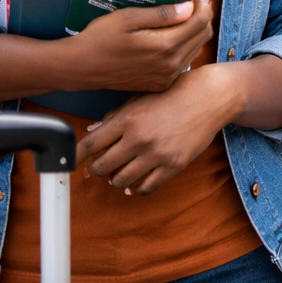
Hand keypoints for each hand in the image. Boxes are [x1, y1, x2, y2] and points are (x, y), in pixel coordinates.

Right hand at [64, 0, 213, 92]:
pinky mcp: (160, 84)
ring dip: (194, 33)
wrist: (81, 67)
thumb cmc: (101, 39)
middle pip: (203, 36)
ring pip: (195, 50)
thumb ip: (162, 15)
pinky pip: (183, 63)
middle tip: (191, 6)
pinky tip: (171, 38)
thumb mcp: (129, 18)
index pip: (201, 23)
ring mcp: (166, 77)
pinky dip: (184, 48)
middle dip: (202, 18)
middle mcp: (171, 65)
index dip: (203, 6)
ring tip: (181, 19)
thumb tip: (189, 8)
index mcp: (165, 46)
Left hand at [76, 62, 243, 194]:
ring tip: (117, 174)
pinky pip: (146, 188)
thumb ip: (115, 116)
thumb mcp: (141, 98)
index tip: (70, 161)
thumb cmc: (175, 93)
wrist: (210, 96)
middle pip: (102, 166)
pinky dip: (136, 189)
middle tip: (96, 168)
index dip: (76, 156)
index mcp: (127, 118)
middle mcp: (139, 138)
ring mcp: (156, 153)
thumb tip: (91, 132)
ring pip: (121, 181)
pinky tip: (135, 184)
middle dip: (95, 170)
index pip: (90, 144)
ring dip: (114, 180)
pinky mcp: (173, 165)